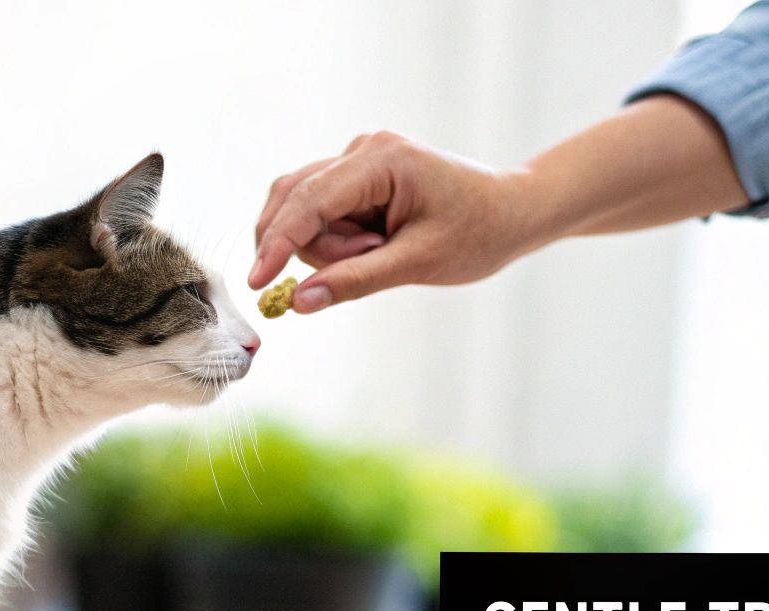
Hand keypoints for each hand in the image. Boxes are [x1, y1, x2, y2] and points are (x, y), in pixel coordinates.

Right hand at [249, 131, 532, 312]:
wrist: (512, 212)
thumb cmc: (477, 234)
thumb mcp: (418, 264)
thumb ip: (355, 281)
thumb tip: (299, 303)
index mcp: (381, 160)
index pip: (308, 201)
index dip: (277, 244)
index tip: (256, 284)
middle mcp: (363, 150)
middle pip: (296, 202)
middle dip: (314, 247)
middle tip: (369, 262)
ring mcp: (358, 160)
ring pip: (305, 211)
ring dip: (329, 246)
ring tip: (383, 253)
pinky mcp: (357, 177)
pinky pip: (322, 213)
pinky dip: (336, 240)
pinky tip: (375, 245)